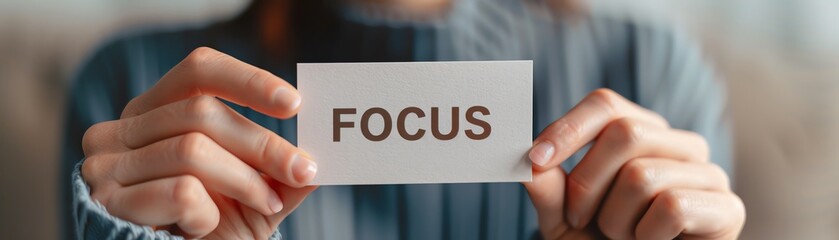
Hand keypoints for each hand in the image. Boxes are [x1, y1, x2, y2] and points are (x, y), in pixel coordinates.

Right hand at [81, 47, 317, 238]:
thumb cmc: (210, 228)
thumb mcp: (255, 197)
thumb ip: (282, 173)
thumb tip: (325, 156)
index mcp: (157, 111)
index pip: (199, 71)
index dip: (249, 81)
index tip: (295, 104)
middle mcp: (123, 129)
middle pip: (202, 113)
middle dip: (263, 145)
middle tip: (303, 170)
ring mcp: (106, 164)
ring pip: (193, 150)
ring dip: (245, 182)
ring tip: (267, 204)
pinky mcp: (107, 201)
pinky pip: (179, 191)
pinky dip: (207, 212)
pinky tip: (204, 226)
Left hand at [523, 89, 744, 238]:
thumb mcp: (563, 219)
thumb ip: (548, 190)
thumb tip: (529, 161)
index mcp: (641, 133)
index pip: (606, 105)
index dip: (567, 128)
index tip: (535, 159)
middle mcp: (679, 144)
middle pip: (625, 132)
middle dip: (587, 183)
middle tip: (580, 219)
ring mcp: (709, 173)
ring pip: (642, 174)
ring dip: (615, 219)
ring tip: (622, 237)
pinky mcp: (728, 208)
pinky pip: (671, 206)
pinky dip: (646, 235)